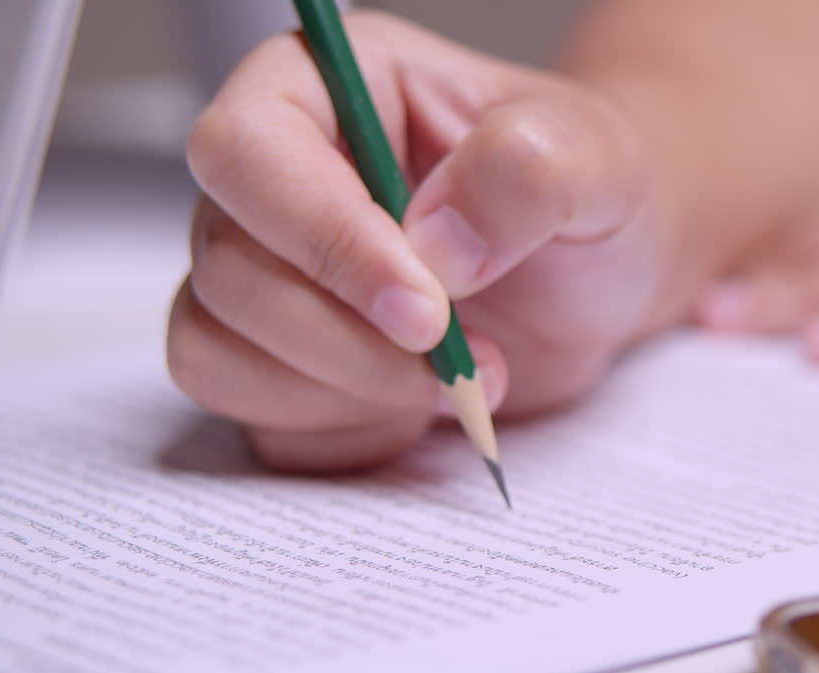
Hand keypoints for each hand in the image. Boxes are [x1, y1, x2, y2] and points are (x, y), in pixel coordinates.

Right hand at [168, 12, 668, 470]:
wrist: (600, 269)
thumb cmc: (587, 189)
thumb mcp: (595, 158)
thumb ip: (527, 171)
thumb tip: (434, 242)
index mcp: (326, 89)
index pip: (248, 154)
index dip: (323, 240)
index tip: (425, 310)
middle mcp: (276, 180)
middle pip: (228, 270)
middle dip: (348, 342)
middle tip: (460, 359)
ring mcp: (266, 275)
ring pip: (218, 356)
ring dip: (346, 396)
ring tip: (455, 383)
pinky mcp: (281, 362)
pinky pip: (258, 423)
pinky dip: (344, 437)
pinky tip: (419, 411)